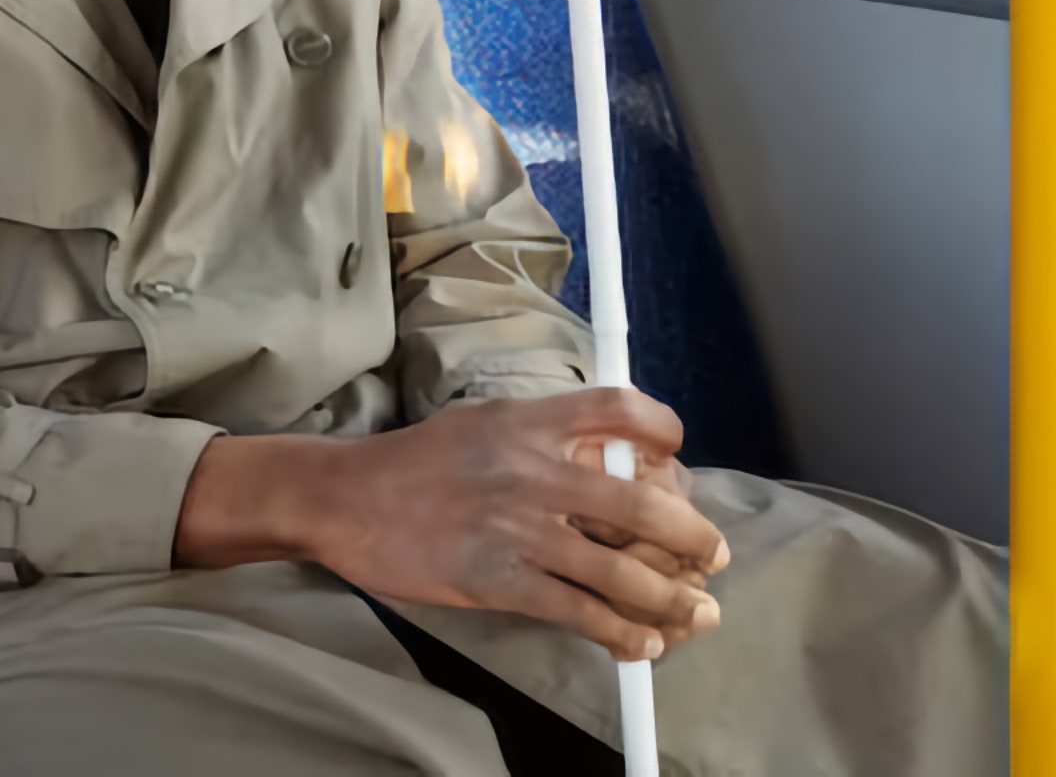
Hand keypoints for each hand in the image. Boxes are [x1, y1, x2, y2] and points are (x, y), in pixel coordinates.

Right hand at [175, 390, 726, 661]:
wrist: (345, 500)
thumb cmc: (412, 463)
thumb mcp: (482, 423)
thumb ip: (542, 436)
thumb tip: (606, 464)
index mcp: (530, 421)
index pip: (620, 410)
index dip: (664, 433)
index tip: (676, 459)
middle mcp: (535, 470)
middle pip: (646, 505)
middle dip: (694, 539)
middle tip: (709, 556)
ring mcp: (521, 529)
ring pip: (624, 572)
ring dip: (673, 600)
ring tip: (695, 614)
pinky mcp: (502, 582)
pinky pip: (583, 614)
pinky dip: (623, 634)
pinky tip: (641, 644)